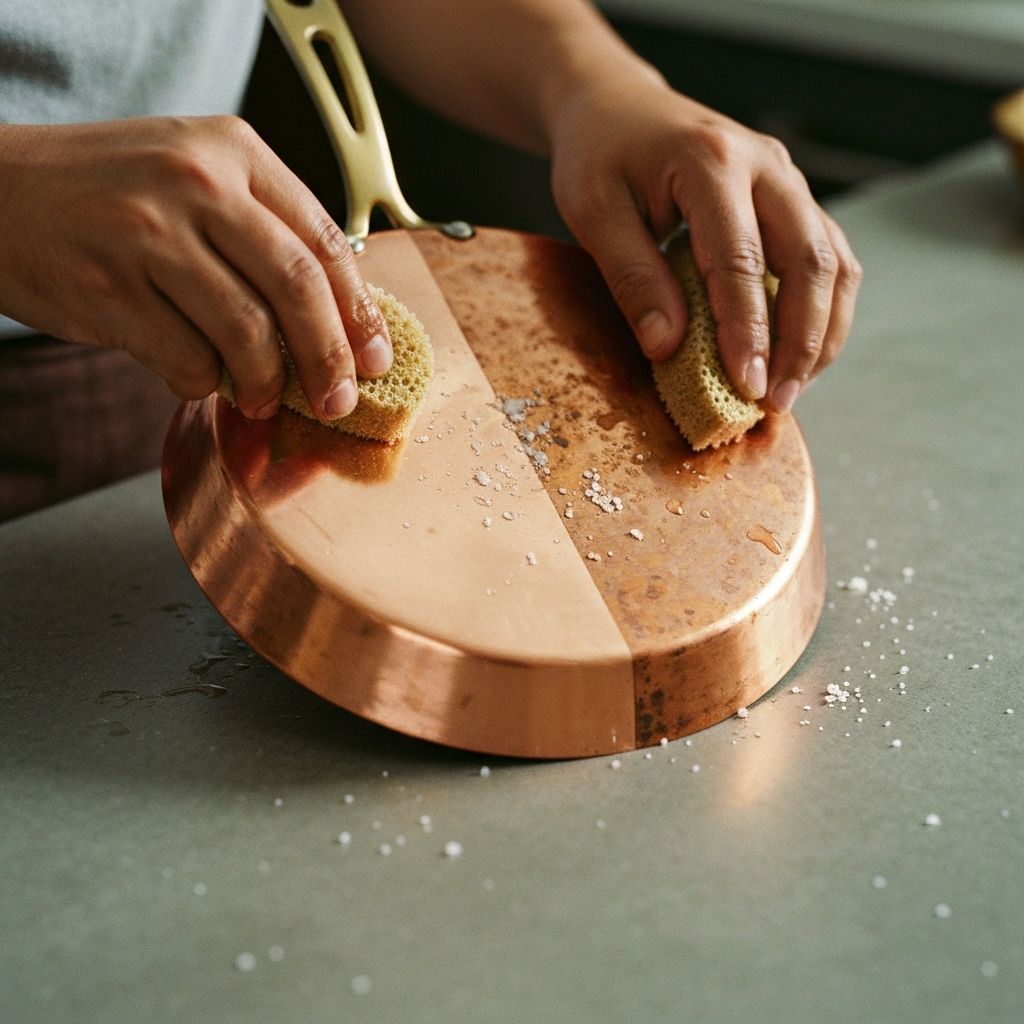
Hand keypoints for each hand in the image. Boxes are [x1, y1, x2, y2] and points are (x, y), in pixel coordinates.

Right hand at [0, 116, 390, 419]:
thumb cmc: (109, 192)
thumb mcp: (193, 174)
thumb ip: (261, 228)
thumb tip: (334, 316)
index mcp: (232, 150)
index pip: (322, 239)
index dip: (359, 309)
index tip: (376, 357)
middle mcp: (196, 182)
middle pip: (297, 287)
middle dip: (330, 357)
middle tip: (339, 399)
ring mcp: (149, 235)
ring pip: (247, 332)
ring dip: (266, 383)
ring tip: (263, 399)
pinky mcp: (111, 289)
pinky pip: (187, 360)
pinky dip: (202, 383)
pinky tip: (196, 377)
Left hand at [549, 70, 860, 412]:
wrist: (618, 107)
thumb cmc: (600, 157)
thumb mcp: (594, 213)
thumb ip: (632, 277)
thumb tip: (668, 347)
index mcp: (712, 163)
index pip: (742, 261)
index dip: (748, 331)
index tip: (746, 386)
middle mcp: (766, 166)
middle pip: (810, 261)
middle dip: (800, 341)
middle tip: (776, 401)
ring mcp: (787, 180)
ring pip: (833, 261)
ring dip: (822, 332)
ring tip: (792, 388)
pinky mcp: (792, 198)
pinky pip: (828, 257)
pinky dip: (822, 310)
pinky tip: (799, 352)